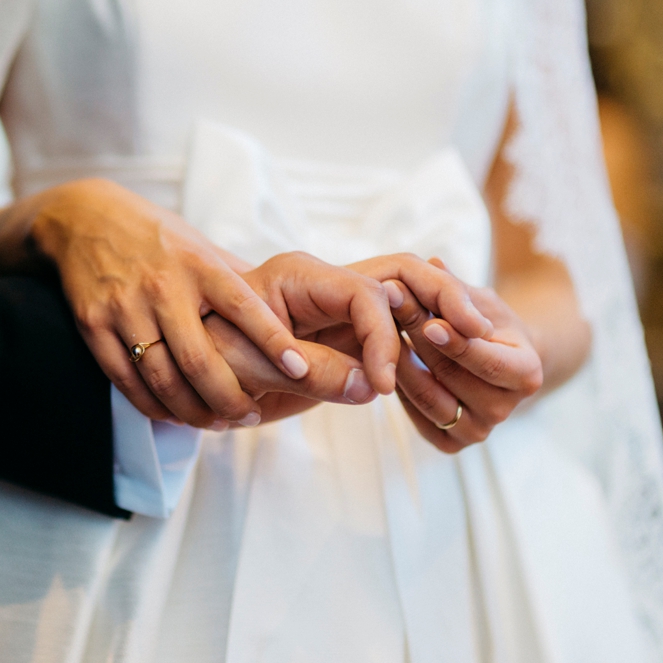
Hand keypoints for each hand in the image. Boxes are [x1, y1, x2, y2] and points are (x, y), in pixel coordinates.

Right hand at [29, 179, 312, 428]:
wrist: (83, 218)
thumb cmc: (154, 236)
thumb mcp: (199, 244)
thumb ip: (235, 279)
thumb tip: (286, 311)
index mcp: (198, 265)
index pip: (244, 308)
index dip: (273, 342)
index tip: (300, 370)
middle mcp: (163, 287)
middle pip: (200, 360)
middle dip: (230, 399)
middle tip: (249, 418)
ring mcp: (125, 308)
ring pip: (163, 379)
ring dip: (193, 412)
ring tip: (216, 423)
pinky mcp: (94, 324)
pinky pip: (126, 381)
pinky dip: (153, 406)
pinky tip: (174, 415)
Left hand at [216, 251, 495, 424]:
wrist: (189, 376)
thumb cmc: (207, 362)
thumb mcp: (249, 368)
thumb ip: (307, 372)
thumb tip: (370, 385)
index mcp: (298, 276)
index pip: (364, 293)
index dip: (382, 338)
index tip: (384, 386)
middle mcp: (324, 285)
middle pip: (399, 279)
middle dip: (438, 302)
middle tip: (474, 336)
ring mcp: (338, 309)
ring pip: (404, 303)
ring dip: (436, 323)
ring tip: (473, 349)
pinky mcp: (344, 338)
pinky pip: (393, 334)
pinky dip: (417, 349)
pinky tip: (441, 370)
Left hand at [388, 277, 542, 452]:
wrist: (492, 361)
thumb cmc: (488, 323)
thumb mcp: (480, 300)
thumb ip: (456, 287)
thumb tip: (432, 263)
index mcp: (526, 375)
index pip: (486, 360)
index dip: (457, 341)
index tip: (429, 320)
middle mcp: (505, 410)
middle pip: (451, 376)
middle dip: (416, 337)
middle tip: (386, 304)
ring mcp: (477, 431)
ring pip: (427, 397)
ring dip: (399, 360)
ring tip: (376, 325)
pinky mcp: (450, 443)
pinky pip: (415, 415)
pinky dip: (398, 385)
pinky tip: (384, 357)